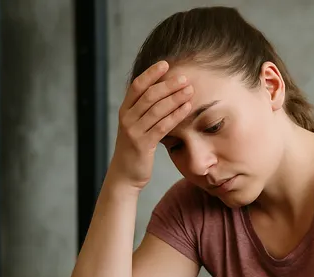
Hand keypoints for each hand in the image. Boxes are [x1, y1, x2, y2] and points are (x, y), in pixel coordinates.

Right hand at [111, 60, 194, 189]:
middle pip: (149, 95)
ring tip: (189, 90)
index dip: (151, 73)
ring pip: (156, 109)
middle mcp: (127, 118)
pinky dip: (176, 115)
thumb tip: (163, 92)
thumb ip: (144, 111)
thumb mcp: (136, 127)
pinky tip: (187, 108)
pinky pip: (162, 126)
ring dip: (175, 97)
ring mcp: (133, 131)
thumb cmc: (134, 150)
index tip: (166, 63)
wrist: (124, 175)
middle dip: (168, 84)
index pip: (137, 86)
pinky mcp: (143, 144)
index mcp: (125, 111)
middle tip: (184, 78)